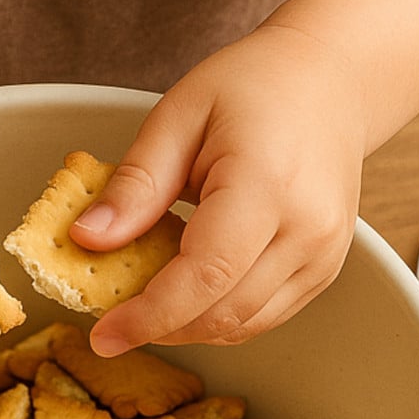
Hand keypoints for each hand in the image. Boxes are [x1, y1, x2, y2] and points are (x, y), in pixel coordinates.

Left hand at [68, 23, 365, 355]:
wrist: (330, 82)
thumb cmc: (253, 87)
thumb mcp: (178, 116)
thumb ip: (136, 184)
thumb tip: (87, 239)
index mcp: (266, 184)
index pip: (205, 275)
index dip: (150, 315)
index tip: (104, 336)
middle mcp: (307, 228)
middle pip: (223, 312)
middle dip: (161, 328)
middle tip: (113, 323)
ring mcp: (322, 255)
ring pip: (242, 325)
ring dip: (187, 328)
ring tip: (148, 304)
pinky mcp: (323, 271)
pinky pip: (262, 317)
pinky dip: (218, 317)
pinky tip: (189, 292)